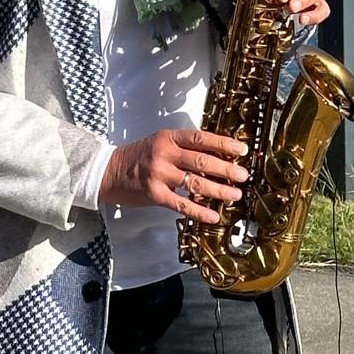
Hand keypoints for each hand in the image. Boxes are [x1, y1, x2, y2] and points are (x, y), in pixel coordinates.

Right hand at [99, 129, 249, 223]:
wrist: (109, 171)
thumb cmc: (139, 156)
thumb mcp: (160, 142)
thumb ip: (184, 147)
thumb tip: (216, 157)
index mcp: (168, 138)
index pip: (201, 138)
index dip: (223, 144)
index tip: (241, 150)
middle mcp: (164, 154)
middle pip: (201, 161)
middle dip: (226, 169)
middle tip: (243, 175)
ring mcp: (159, 174)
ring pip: (195, 182)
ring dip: (218, 190)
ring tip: (235, 194)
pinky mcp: (154, 195)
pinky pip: (181, 204)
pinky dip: (199, 211)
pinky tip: (213, 215)